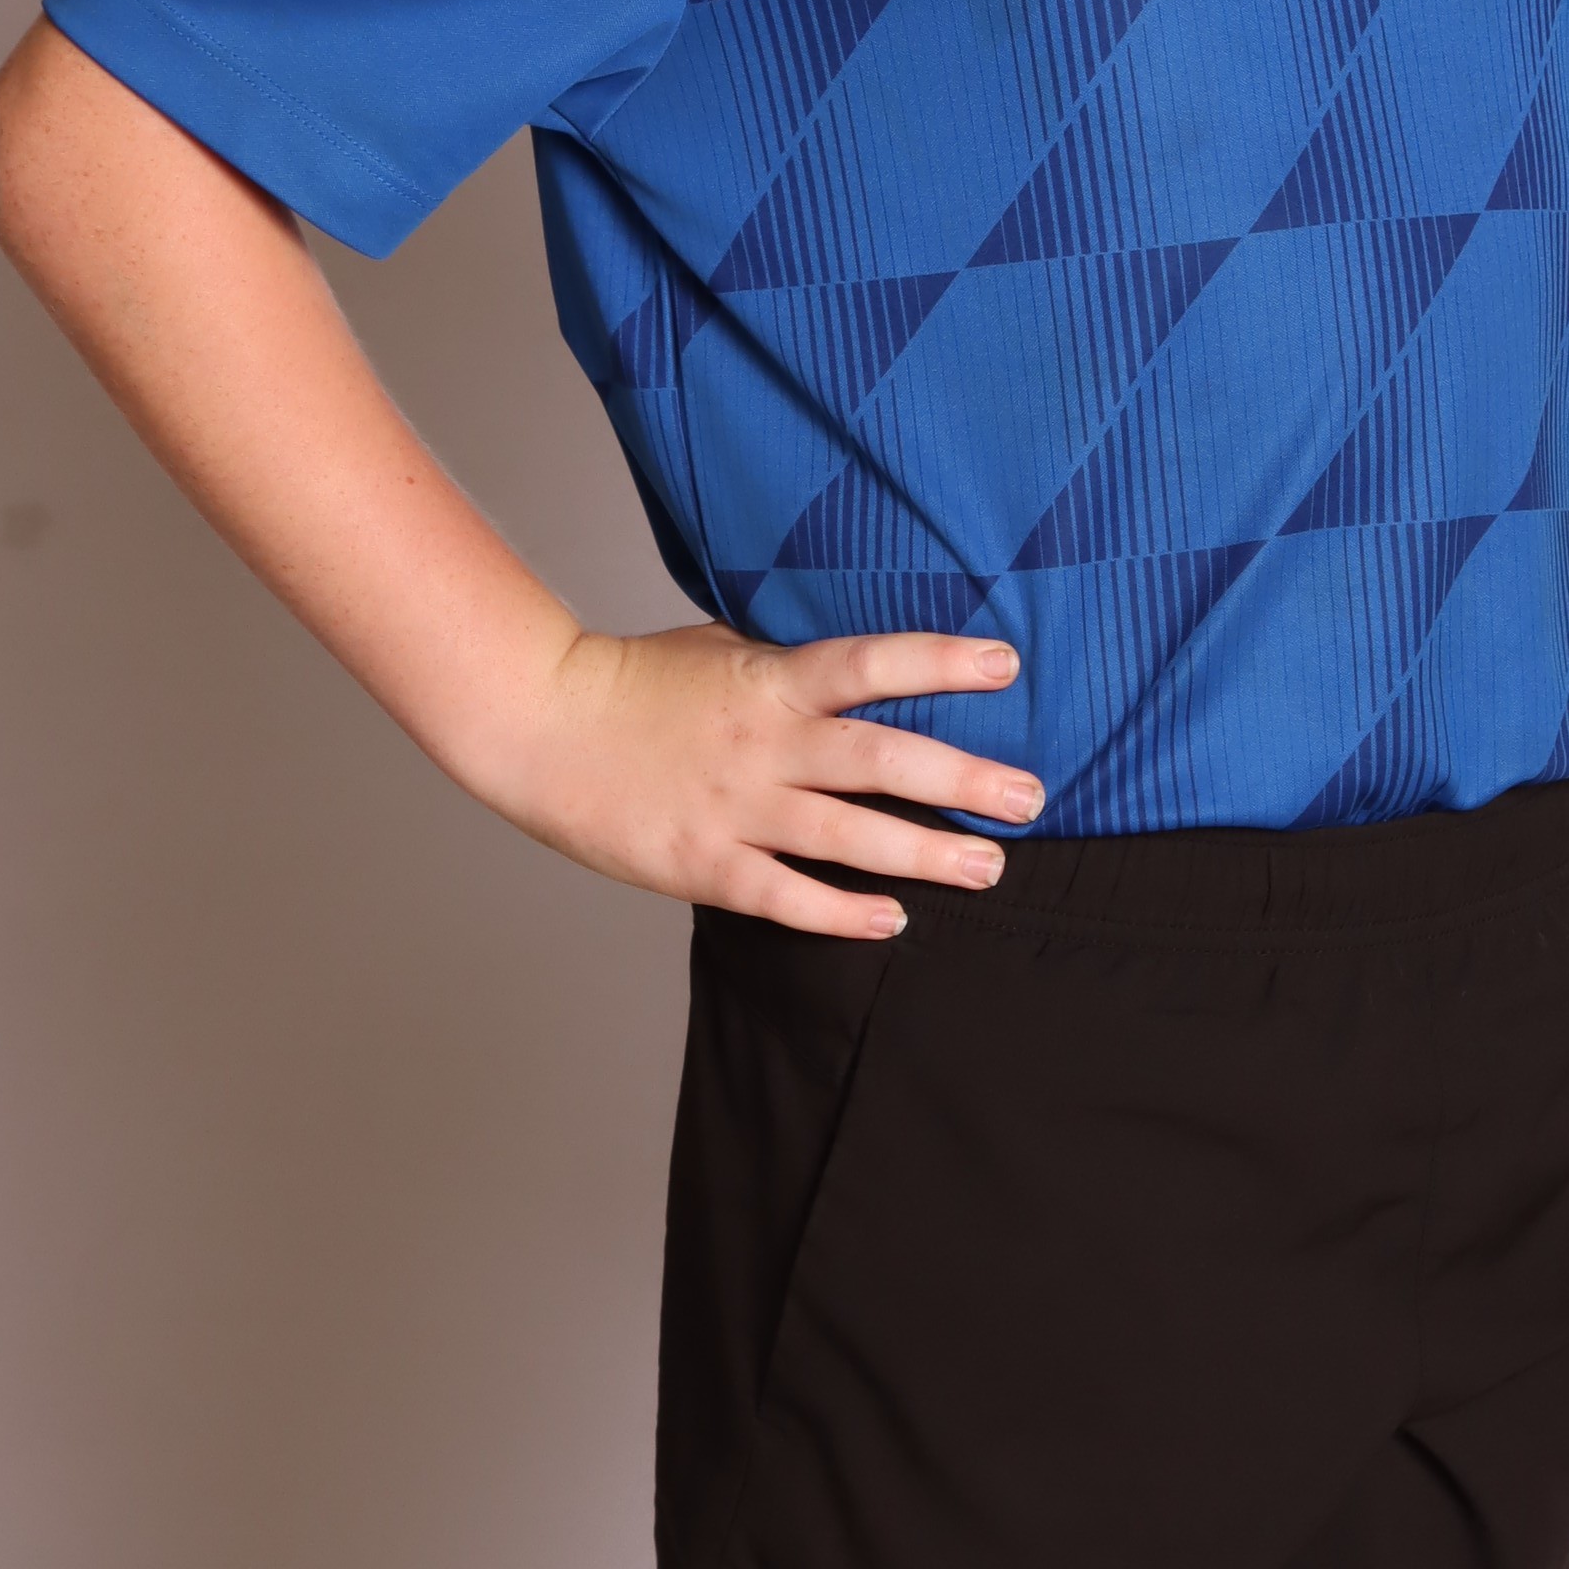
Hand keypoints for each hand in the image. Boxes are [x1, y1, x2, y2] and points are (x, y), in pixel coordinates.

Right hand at [489, 621, 1042, 937]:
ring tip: (988, 866)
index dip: (939, 663)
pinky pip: (786, 895)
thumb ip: (788, 666)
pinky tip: (893, 921)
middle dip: (963, 781)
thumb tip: (861, 669)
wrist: (540, 725)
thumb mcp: (722, 647)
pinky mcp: (703, 864)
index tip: (1005, 667)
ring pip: (847, 837)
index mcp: (769, 680)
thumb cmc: (634, 680)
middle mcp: (762, 743)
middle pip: (880, 762)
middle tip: (1028, 798)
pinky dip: (842, 913)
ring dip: (925, 854)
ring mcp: (734, 807)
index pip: (870, 664)